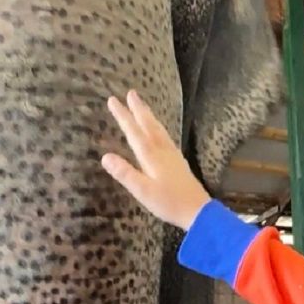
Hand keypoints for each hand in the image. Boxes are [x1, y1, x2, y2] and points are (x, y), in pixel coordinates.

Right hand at [101, 90, 210, 230]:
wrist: (198, 210)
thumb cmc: (168, 202)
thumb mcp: (142, 191)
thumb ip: (125, 173)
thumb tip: (105, 156)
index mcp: (151, 156)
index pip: (134, 131)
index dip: (123, 116)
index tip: (113, 100)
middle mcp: (162, 151)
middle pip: (148, 125)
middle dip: (138, 109)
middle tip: (130, 92)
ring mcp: (173, 155)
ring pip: (159, 129)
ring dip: (149, 116)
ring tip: (142, 105)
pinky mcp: (179, 161)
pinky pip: (166, 137)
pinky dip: (159, 128)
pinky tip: (159, 130)